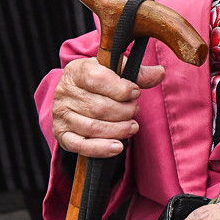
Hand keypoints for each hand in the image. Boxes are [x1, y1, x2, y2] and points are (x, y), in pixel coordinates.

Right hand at [50, 57, 165, 157]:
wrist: (76, 92)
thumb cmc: (99, 80)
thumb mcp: (116, 70)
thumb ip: (138, 73)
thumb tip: (159, 73)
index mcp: (77, 70)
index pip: (97, 79)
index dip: (121, 88)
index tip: (136, 93)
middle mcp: (65, 92)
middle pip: (98, 107)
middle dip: (124, 111)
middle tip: (135, 110)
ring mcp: (61, 115)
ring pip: (92, 127)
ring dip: (118, 129)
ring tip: (132, 126)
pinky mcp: (62, 134)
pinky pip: (81, 146)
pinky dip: (101, 148)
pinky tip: (118, 146)